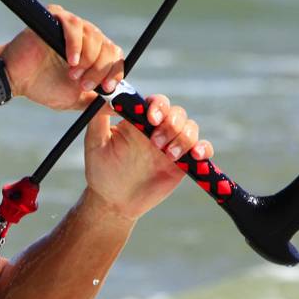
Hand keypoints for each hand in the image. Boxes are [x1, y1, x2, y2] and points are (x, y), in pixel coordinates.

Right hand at [0, 5, 124, 110]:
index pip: (114, 56)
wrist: (14, 80)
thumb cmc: (43, 87)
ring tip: (73, 75)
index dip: (115, 72)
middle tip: (85, 85)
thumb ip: (97, 102)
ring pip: (94, 36)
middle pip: (108, 46)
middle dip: (100, 69)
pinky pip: (74, 26)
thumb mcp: (76, 99)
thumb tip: (118, 108)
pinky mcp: (56, 17)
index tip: (107, 89)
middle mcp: (86, 37)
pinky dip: (76, 45)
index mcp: (93, 53)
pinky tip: (71, 61)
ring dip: (88, 60)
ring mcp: (71, 26)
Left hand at [82, 94, 211, 219]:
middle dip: (171, 125)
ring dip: (184, 138)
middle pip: (177, 113)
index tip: (151, 119)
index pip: (157, 103)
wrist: (114, 201)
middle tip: (156, 144)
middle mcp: (159, 130)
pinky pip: (202, 149)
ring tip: (169, 156)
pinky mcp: (184, 163)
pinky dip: (204, 148)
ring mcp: (173, 145)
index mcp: (140, 121)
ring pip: (191, 128)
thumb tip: (109, 97)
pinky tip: (195, 155)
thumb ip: (98, 117)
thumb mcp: (94, 142)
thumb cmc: (101, 170)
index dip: (158, 106)